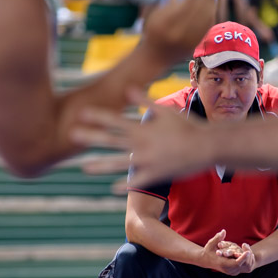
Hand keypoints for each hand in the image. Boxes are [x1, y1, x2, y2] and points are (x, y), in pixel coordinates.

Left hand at [73, 91, 216, 187]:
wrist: (207, 146)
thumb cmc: (187, 127)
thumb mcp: (166, 111)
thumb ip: (144, 101)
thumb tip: (128, 89)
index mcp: (142, 128)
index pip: (115, 120)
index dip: (98, 116)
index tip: (81, 112)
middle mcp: (141, 144)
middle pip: (110, 140)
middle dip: (90, 137)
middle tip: (71, 135)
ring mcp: (147, 161)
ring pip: (118, 163)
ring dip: (100, 165)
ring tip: (83, 168)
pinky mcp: (156, 174)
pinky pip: (136, 181)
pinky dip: (124, 185)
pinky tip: (112, 189)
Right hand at [140, 0, 216, 65]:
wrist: (155, 57)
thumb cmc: (154, 31)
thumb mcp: (155, 15)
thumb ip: (169, 2)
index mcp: (165, 24)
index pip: (184, 5)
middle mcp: (177, 34)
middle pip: (198, 11)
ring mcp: (188, 41)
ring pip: (205, 19)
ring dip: (210, 3)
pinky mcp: (195, 45)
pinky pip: (207, 27)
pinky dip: (210, 13)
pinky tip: (210, 5)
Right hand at [200, 231, 255, 275]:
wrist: (205, 260)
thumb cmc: (208, 250)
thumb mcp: (211, 243)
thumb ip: (218, 238)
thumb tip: (223, 231)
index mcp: (222, 263)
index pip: (236, 263)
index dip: (243, 258)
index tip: (248, 252)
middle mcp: (227, 270)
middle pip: (241, 266)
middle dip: (247, 258)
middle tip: (250, 251)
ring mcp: (230, 272)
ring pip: (242, 268)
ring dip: (247, 260)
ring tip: (250, 252)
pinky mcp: (231, 271)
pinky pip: (241, 268)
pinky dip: (245, 262)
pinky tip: (247, 256)